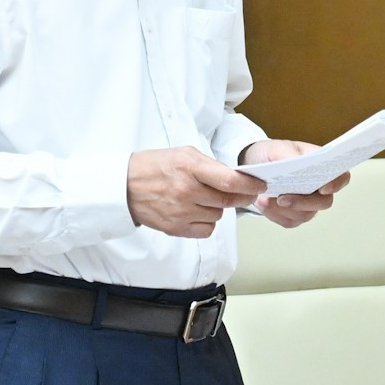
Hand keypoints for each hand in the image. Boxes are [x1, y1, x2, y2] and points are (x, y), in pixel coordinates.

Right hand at [125, 147, 262, 237]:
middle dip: (243, 197)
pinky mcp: (176, 228)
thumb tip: (234, 178)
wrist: (124, 187)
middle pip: (228, 201)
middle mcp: (187, 191)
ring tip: (207, 198)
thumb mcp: (183, 153)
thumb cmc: (154, 166)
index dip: (249, 185)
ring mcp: (181, 212)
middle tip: (248, 193)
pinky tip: (198, 211)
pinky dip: (208, 222)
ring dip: (220, 208)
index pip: (229, 181)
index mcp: (190, 167)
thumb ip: (210, 165)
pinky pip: (206, 230)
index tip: (260, 184)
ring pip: (218, 215)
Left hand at [238, 140, 349, 228]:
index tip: (323, 188)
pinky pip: (290, 222)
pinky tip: (263, 203)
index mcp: (320, 166)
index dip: (337, 183)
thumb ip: (288, 154)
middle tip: (281, 198)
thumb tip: (297, 162)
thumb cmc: (270, 154)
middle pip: (325, 202)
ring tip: (264, 199)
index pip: (341, 176)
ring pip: (306, 215)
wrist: (252, 167)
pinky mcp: (294, 216)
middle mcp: (318, 187)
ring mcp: (308, 203)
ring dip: (284, 210)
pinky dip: (275, 215)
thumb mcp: (276, 148)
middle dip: (303, 203)